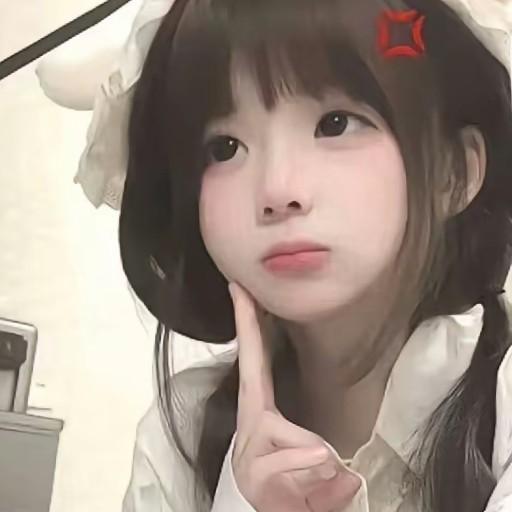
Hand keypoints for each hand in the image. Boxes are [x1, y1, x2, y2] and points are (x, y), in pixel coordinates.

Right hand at [228, 282, 360, 511]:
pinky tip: (322, 481)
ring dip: (314, 455)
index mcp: (262, 409)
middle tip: (242, 291)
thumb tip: (348, 476)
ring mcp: (249, 445)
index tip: (240, 290)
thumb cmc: (291, 485)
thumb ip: (324, 459)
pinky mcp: (254, 470)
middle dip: (247, 328)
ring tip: (324, 472)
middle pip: (249, 370)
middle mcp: (251, 422)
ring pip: (285, 434)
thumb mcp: (311, 463)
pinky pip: (292, 459)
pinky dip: (313, 472)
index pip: (255, 360)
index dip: (248, 325)